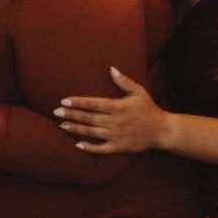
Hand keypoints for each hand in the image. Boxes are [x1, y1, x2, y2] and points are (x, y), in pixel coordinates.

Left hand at [55, 66, 172, 153]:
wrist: (162, 130)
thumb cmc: (149, 109)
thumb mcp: (139, 92)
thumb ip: (124, 81)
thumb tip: (111, 68)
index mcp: (118, 107)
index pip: (93, 103)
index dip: (78, 102)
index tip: (64, 100)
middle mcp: (115, 121)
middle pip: (89, 118)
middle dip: (71, 114)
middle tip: (56, 112)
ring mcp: (116, 135)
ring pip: (92, 132)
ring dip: (76, 129)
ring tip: (61, 125)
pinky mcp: (119, 147)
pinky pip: (101, 149)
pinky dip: (89, 148)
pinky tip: (77, 145)